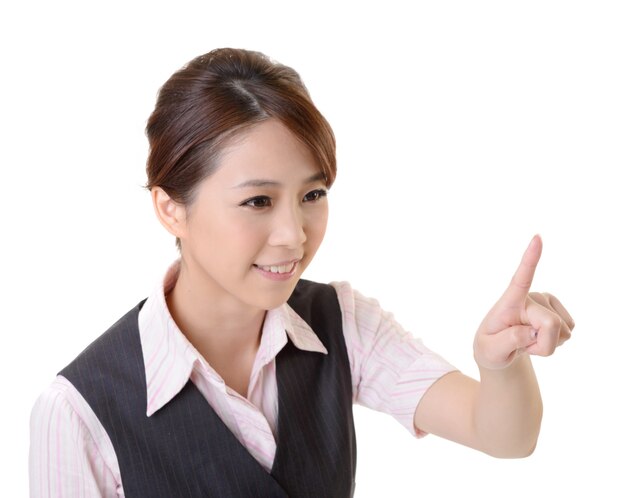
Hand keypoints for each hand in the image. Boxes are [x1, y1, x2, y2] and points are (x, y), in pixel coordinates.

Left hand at [473, 235, 573, 369]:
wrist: (500, 350)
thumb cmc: (491, 347)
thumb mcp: (490, 351)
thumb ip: (507, 342)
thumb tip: (530, 331)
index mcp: (509, 300)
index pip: (520, 278)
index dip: (530, 259)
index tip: (537, 238)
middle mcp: (530, 297)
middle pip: (551, 325)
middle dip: (542, 345)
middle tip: (523, 345)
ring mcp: (546, 302)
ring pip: (562, 332)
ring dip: (547, 345)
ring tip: (528, 339)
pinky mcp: (558, 310)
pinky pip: (568, 334)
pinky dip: (554, 343)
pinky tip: (539, 337)